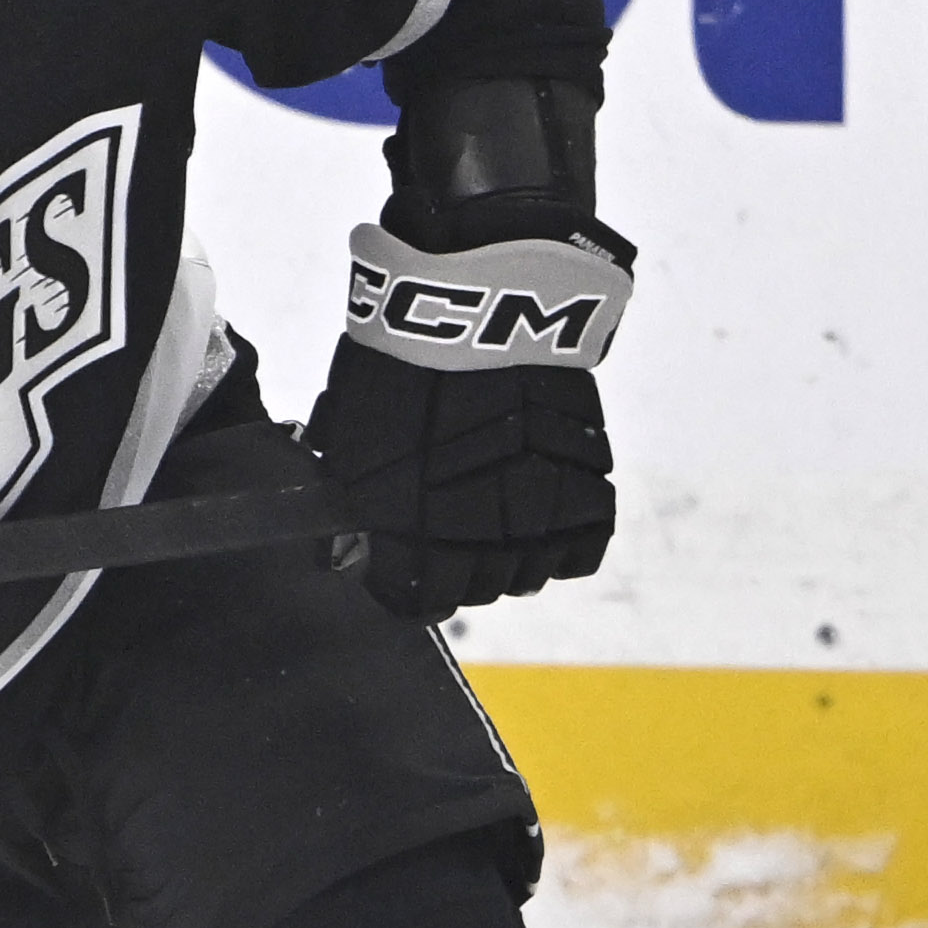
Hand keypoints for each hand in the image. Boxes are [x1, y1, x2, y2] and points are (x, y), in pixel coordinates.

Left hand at [302, 347, 614, 620]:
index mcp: (406, 545)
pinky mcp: (585, 500)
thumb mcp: (349, 446)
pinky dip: (567, 537)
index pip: (414, 603)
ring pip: (526, 577)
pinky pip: (581, 551)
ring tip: (503, 507)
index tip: (409, 565)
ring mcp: (532, 530)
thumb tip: (343, 537)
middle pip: (474, 592)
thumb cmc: (396, 375)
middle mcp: (472, 551)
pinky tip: (547, 508)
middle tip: (458, 523)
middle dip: (462, 567)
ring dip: (513, 552)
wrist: (475, 324)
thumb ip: (351, 503)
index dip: (408, 586)